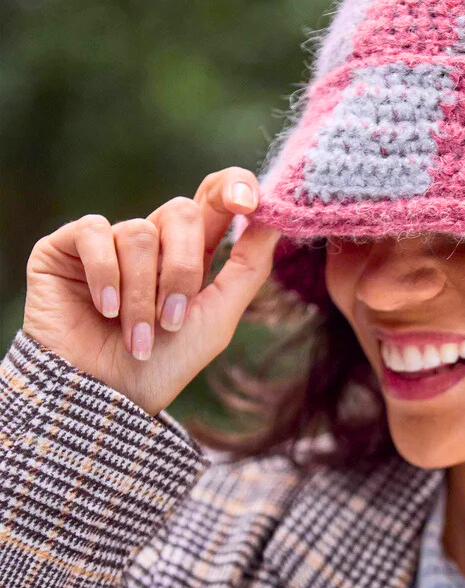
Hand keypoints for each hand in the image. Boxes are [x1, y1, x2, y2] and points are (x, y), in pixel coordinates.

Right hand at [22, 167, 280, 415]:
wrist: (102, 400)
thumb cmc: (162, 367)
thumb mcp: (217, 317)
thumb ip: (248, 267)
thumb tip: (277, 218)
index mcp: (189, 253)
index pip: (213, 197)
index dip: (232, 187)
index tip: (250, 202)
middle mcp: (150, 241)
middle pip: (182, 212)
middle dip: (182, 269)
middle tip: (173, 320)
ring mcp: (106, 242)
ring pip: (139, 232)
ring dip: (142, 293)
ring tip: (136, 336)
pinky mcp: (64, 249)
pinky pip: (95, 233)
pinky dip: (106, 275)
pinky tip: (104, 310)